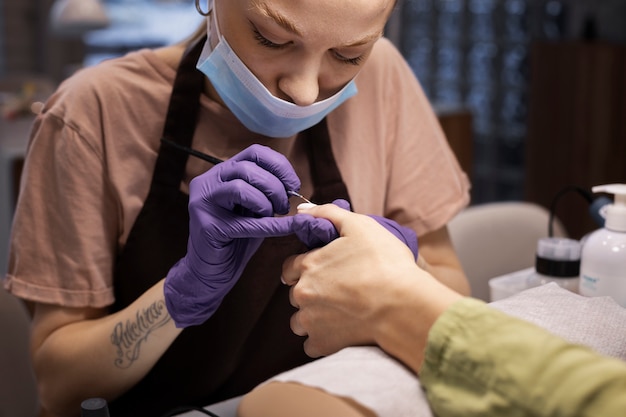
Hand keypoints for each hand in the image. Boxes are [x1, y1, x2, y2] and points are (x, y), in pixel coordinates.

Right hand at [164, 144, 299, 327]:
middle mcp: (207, 181)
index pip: (255, 153)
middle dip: (275, 187)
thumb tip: (297, 188)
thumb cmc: (237, 239)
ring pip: (241, 187)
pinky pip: (245, 221)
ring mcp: (203, 202)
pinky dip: (272, 225)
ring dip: (266, 202)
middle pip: (248, 168)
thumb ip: (270, 193)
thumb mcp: (255, 209)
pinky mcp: (207, 226)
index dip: (280, 166)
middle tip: (285, 207)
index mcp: (222, 172)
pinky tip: (287, 228)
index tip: (294, 185)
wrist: (213, 271)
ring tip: (274, 216)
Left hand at [282, 203, 423, 356]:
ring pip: (300, 321)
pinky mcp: (322, 344)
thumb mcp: (359, 225)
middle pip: (296, 294)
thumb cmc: (385, 263)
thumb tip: (303, 209)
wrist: (403, 305)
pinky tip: (342, 331)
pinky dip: (323, 339)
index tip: (320, 271)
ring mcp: (310, 321)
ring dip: (314, 317)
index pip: (289, 267)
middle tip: (338, 291)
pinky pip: (312, 344)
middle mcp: (302, 294)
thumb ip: (328, 213)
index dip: (303, 268)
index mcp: (308, 265)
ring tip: (340, 313)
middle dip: (311, 293)